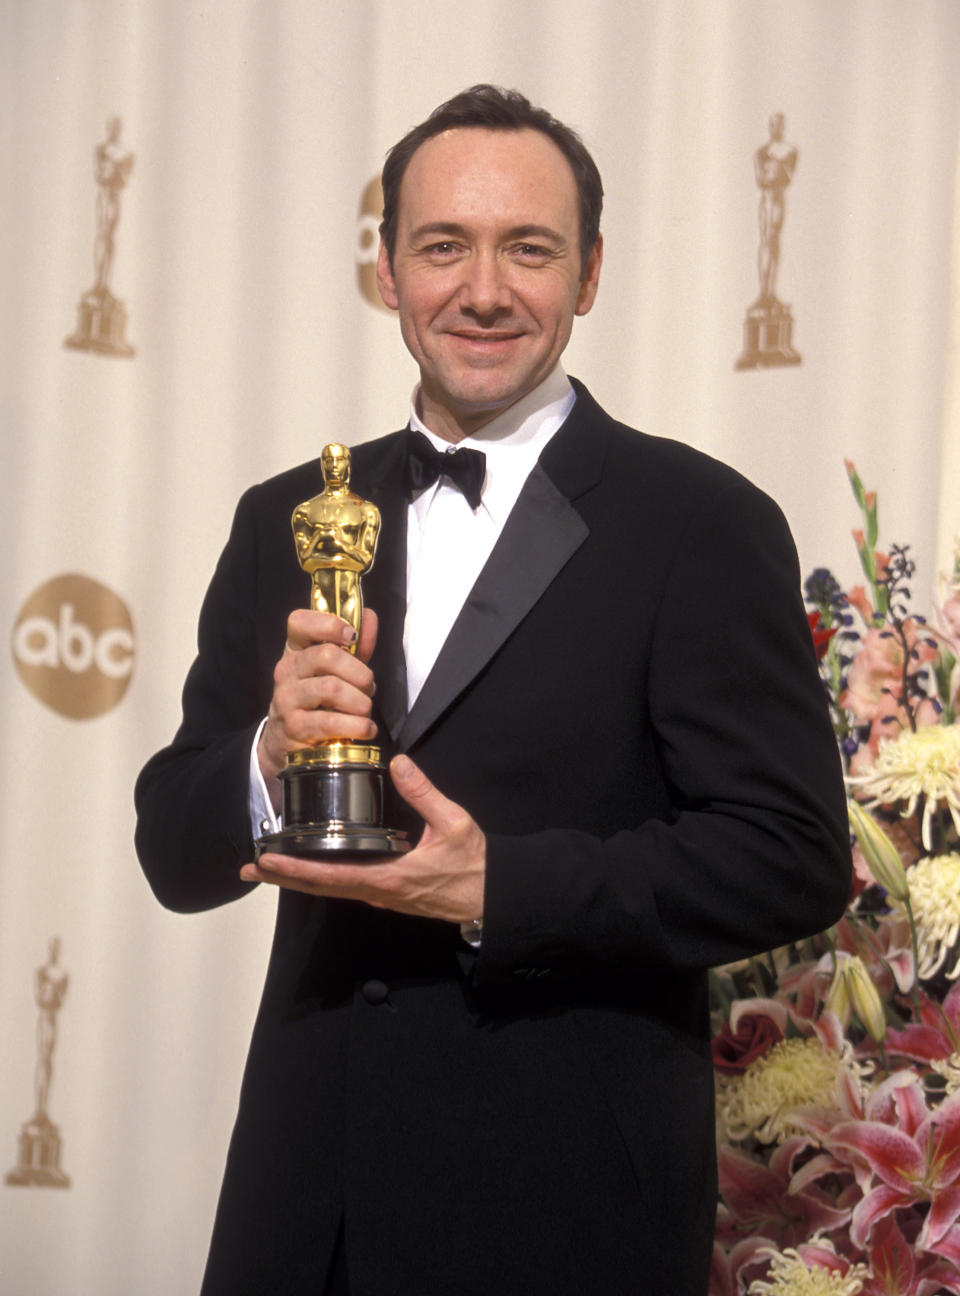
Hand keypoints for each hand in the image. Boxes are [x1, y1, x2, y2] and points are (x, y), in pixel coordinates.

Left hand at [240, 755, 485, 924]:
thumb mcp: (453, 823)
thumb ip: (424, 792)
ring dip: (299, 879)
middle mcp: (377, 893)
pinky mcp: (387, 893)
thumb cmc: (474, 864)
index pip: (332, 877)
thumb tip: (399, 763)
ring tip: (270, 865)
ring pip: (330, 890)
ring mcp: (381, 896)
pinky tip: (310, 866)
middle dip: (284, 878)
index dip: (296, 870)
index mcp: (389, 878)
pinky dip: (320, 878)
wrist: (492, 897)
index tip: (268, 861)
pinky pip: (345, 887)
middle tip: (249, 866)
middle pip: (320, 889)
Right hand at [258, 607, 378, 788]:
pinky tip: (365, 729)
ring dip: (360, 701)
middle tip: (368, 687)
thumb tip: (369, 616)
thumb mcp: (337, 671)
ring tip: (365, 711)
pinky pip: (331, 722)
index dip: (328, 624)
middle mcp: (286, 671)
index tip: (351, 635)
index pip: (299, 622)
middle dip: (359, 673)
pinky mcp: (294, 727)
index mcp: (295, 650)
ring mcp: (287, 699)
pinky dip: (358, 725)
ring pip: (332, 688)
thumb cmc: (319, 700)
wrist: (286, 742)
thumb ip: (356, 646)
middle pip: (326, 655)